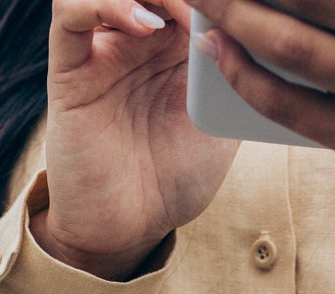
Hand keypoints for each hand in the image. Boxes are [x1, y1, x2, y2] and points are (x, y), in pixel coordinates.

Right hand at [32, 0, 238, 278]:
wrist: (127, 229)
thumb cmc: (173, 184)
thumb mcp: (222, 130)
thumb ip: (235, 82)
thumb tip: (263, 38)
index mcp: (177, 50)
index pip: (193, 0)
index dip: (218, 0)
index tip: (245, 8)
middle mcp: (139, 40)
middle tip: (217, 5)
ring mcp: (103, 50)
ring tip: (185, 9)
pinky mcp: (71, 69)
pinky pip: (71, 13)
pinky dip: (106, 4)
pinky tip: (144, 23)